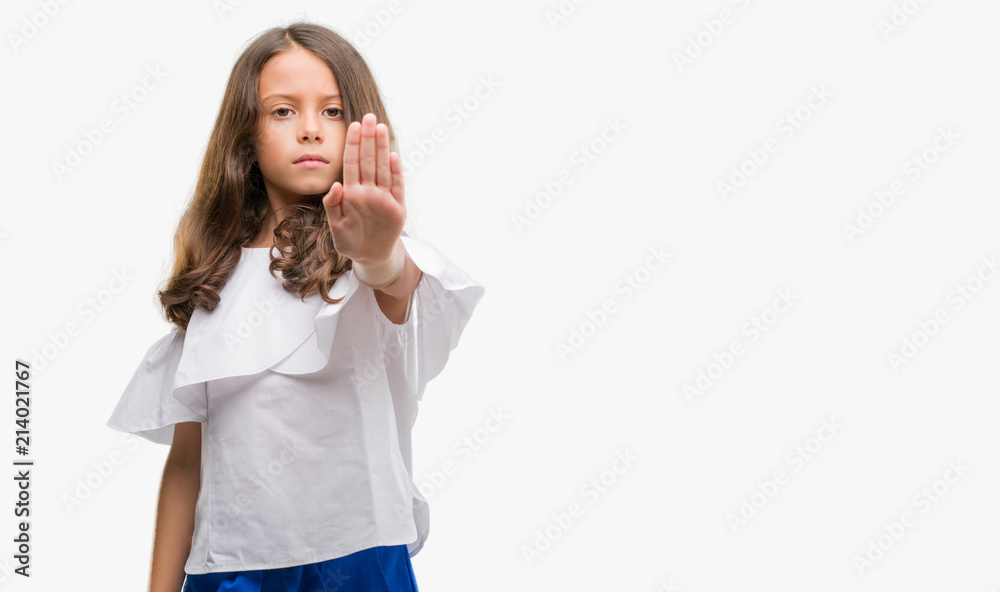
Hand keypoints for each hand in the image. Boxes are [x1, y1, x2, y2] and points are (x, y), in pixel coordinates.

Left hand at [323, 113, 405, 264]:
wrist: (369, 256)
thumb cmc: (350, 240)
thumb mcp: (336, 226)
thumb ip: (332, 206)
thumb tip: (335, 186)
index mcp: (352, 193)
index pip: (352, 163)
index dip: (353, 145)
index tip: (353, 125)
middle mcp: (368, 191)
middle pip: (368, 161)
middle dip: (368, 139)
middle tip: (368, 117)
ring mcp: (383, 198)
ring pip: (383, 169)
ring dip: (382, 149)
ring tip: (380, 129)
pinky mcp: (396, 208)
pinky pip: (396, 187)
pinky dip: (396, 172)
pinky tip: (394, 156)